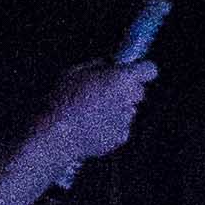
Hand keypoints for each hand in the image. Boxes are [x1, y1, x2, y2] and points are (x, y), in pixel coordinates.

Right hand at [34, 57, 155, 183]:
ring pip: (128, 110)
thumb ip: (99, 66)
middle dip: (126, 90)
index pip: (149, 69)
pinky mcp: (119, 138)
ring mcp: (126, 120)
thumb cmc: (63, 99)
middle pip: (139, 91)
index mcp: (122, 78)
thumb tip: (109, 66)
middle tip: (106, 92)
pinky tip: (91, 126)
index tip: (130, 71)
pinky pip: (121, 128)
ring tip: (92, 112)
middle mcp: (129, 99)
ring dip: (117, 109)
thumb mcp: (76, 71)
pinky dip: (111, 127)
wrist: (55, 134)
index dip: (140, 70)